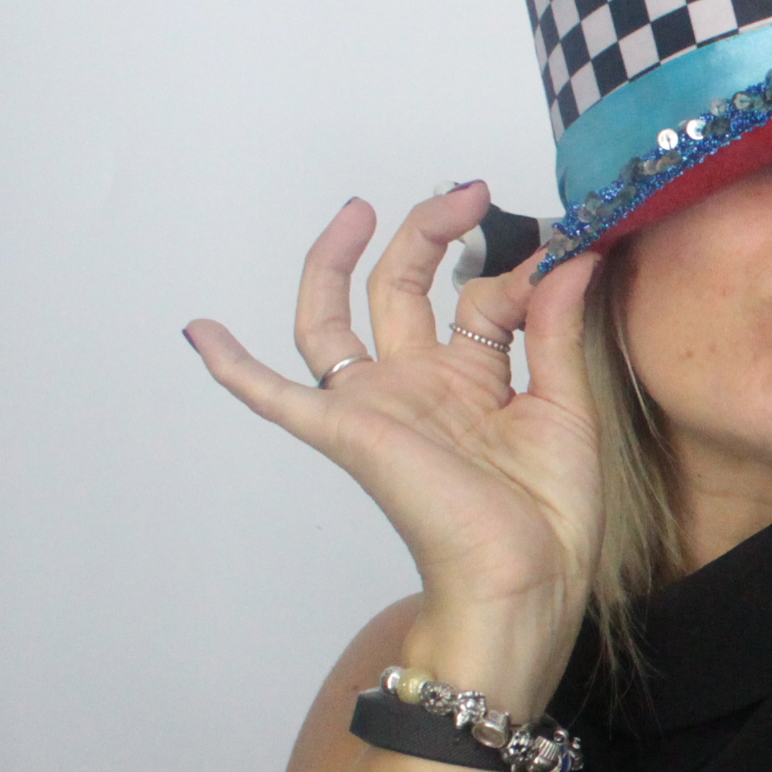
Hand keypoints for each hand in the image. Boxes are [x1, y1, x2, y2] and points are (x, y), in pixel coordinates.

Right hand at [185, 184, 604, 701]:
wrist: (527, 579)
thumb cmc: (552, 513)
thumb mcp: (567, 406)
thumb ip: (557, 331)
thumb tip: (572, 257)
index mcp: (474, 381)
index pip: (482, 299)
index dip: (522, 271)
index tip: (565, 252)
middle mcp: (418, 385)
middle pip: (401, 289)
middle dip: (427, 233)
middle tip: (466, 192)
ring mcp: (378, 405)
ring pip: (333, 322)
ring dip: (337, 261)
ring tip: (358, 208)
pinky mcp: (345, 431)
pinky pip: (273, 397)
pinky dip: (233, 366)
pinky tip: (199, 330)